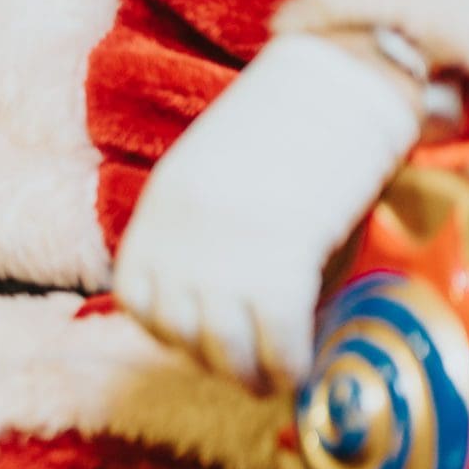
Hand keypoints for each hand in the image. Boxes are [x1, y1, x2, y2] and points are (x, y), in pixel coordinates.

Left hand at [113, 32, 422, 393]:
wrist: (333, 87)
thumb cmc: (288, 126)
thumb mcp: (220, 171)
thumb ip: (211, 227)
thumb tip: (227, 291)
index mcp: (161, 214)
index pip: (136, 297)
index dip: (165, 330)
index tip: (194, 341)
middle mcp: (183, 243)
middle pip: (179, 332)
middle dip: (211, 361)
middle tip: (242, 376)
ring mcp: (227, 260)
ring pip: (222, 348)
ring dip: (247, 375)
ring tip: (270, 382)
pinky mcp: (281, 269)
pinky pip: (277, 343)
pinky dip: (290, 367)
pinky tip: (302, 372)